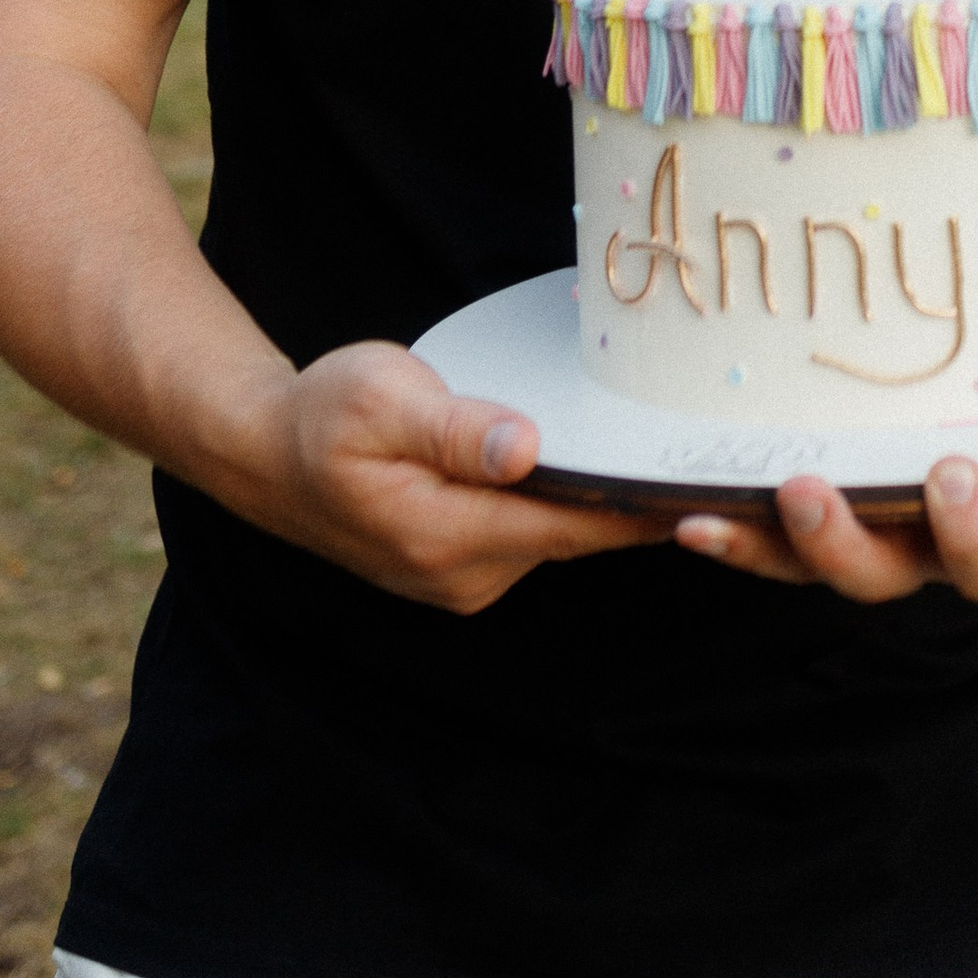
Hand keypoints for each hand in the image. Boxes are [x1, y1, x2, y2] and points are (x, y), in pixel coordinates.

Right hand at [235, 342, 666, 613]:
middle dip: (635, 502)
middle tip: (710, 456)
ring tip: (668, 452)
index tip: (706, 486)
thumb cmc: (324, 415)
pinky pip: (529, 535)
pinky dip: (564, 505)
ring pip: (553, 535)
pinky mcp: (461, 565)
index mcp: (445, 534)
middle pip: (571, 535)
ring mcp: (461, 578)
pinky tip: (597, 466)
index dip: (639, 509)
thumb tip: (524, 450)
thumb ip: (456, 429)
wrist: (267, 456)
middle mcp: (461, 573)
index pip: (568, 525)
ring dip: (601, 503)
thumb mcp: (382, 400)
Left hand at [676, 458, 977, 597]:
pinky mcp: (810, 532)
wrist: (907, 382)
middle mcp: (969, 536)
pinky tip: (692, 515)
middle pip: (977, 564)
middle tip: (958, 473)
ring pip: (868, 569)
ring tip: (801, 487)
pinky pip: (773, 552)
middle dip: (968, 530)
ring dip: (833, 539)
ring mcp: (890, 539)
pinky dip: (738, 539)